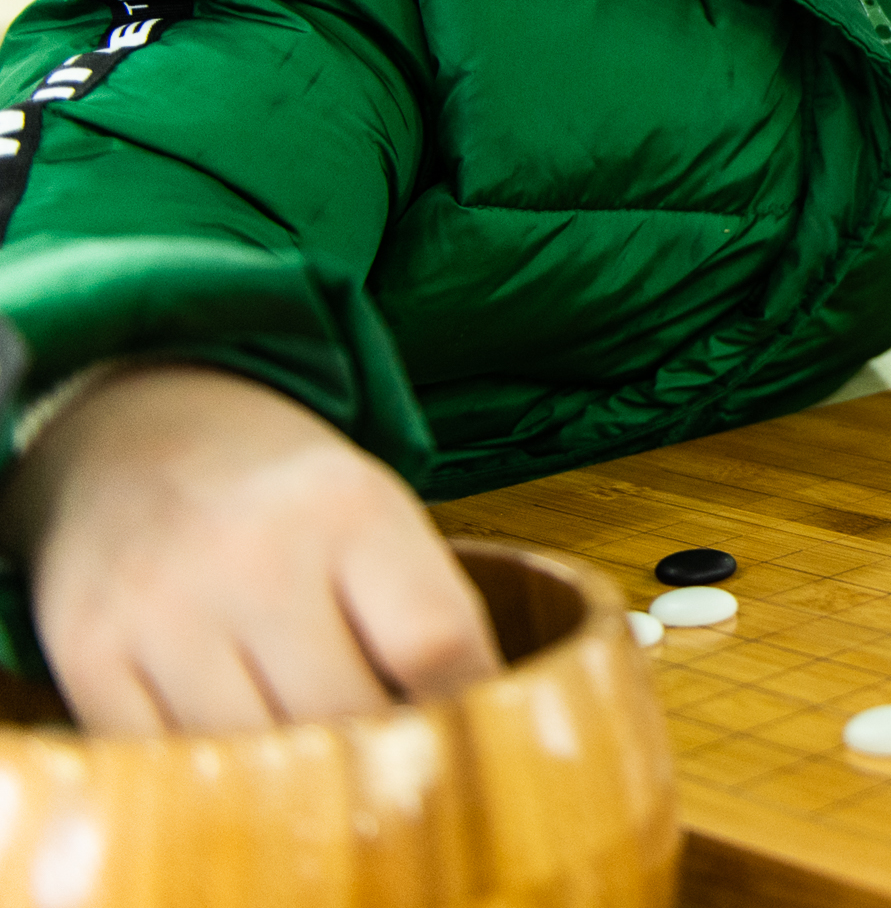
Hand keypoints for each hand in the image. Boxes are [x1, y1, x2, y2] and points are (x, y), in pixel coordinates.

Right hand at [0, 364, 501, 734]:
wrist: (131, 443)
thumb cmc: (284, 502)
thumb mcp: (376, 517)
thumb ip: (426, 617)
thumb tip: (467, 740)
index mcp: (350, 506)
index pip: (435, 644)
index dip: (466, 705)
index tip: (473, 731)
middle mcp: (254, 553)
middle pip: (347, 713)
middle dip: (382, 752)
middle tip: (390, 755)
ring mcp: (162, 608)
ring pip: (257, 756)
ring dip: (297, 777)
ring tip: (314, 755)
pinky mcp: (88, 656)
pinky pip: (166, 763)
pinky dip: (212, 778)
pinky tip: (236, 753)